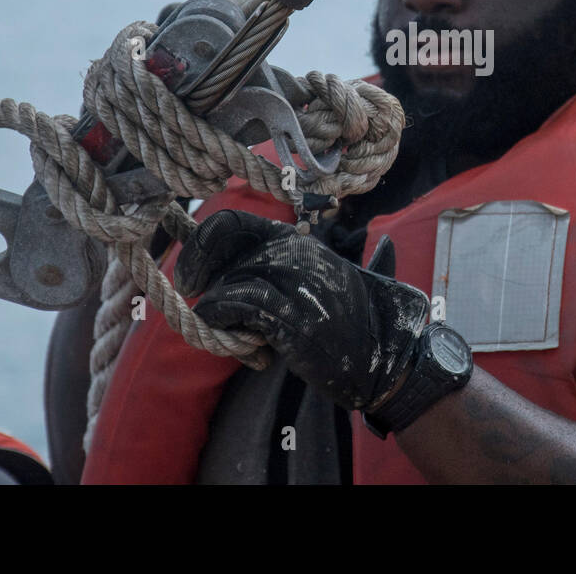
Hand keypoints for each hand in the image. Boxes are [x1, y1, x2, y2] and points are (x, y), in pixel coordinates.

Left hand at [174, 210, 429, 411]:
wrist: (385, 352)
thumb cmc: (348, 320)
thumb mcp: (316, 280)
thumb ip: (284, 267)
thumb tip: (245, 270)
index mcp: (294, 240)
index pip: (230, 222)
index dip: (201, 245)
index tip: (190, 277)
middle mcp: (292, 249)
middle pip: (220, 243)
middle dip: (197, 271)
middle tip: (197, 300)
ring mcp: (294, 279)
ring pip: (227, 278)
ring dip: (219, 312)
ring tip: (246, 341)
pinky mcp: (292, 313)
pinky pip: (237, 303)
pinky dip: (224, 321)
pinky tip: (248, 346)